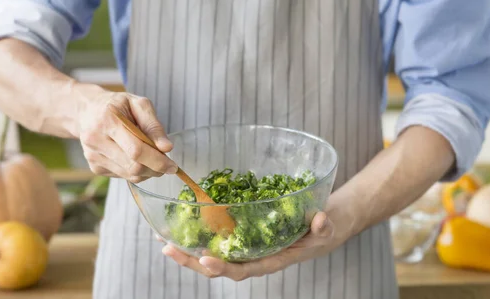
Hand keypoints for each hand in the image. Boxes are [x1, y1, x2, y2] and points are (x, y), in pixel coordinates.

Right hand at [74, 86, 177, 182]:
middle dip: (155, 168)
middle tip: (167, 164)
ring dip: (148, 171)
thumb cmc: (117, 105)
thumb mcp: (138, 104)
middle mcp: (96, 140)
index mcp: (108, 120)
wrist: (87, 110)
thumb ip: (153, 126)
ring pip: (129, 175)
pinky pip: (123, 176)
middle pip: (133, 166)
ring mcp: (93, 156)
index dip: (158, 161)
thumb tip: (167, 148)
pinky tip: (135, 157)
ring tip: (152, 158)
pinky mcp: (95, 167)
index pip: (136, 150)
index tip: (173, 166)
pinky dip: (136, 171)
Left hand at [161, 211, 338, 280]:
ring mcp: (245, 247)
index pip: (243, 270)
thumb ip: (323, 227)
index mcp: (270, 260)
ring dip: (187, 250)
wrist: (320, 224)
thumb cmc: (322, 229)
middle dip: (191, 261)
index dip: (223, 267)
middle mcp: (253, 257)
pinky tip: (180, 225)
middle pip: (218, 265)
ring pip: (212, 254)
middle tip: (169, 248)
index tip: (205, 260)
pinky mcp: (242, 235)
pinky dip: (198, 234)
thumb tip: (321, 219)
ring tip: (163, 240)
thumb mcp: (326, 228)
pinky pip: (217, 239)